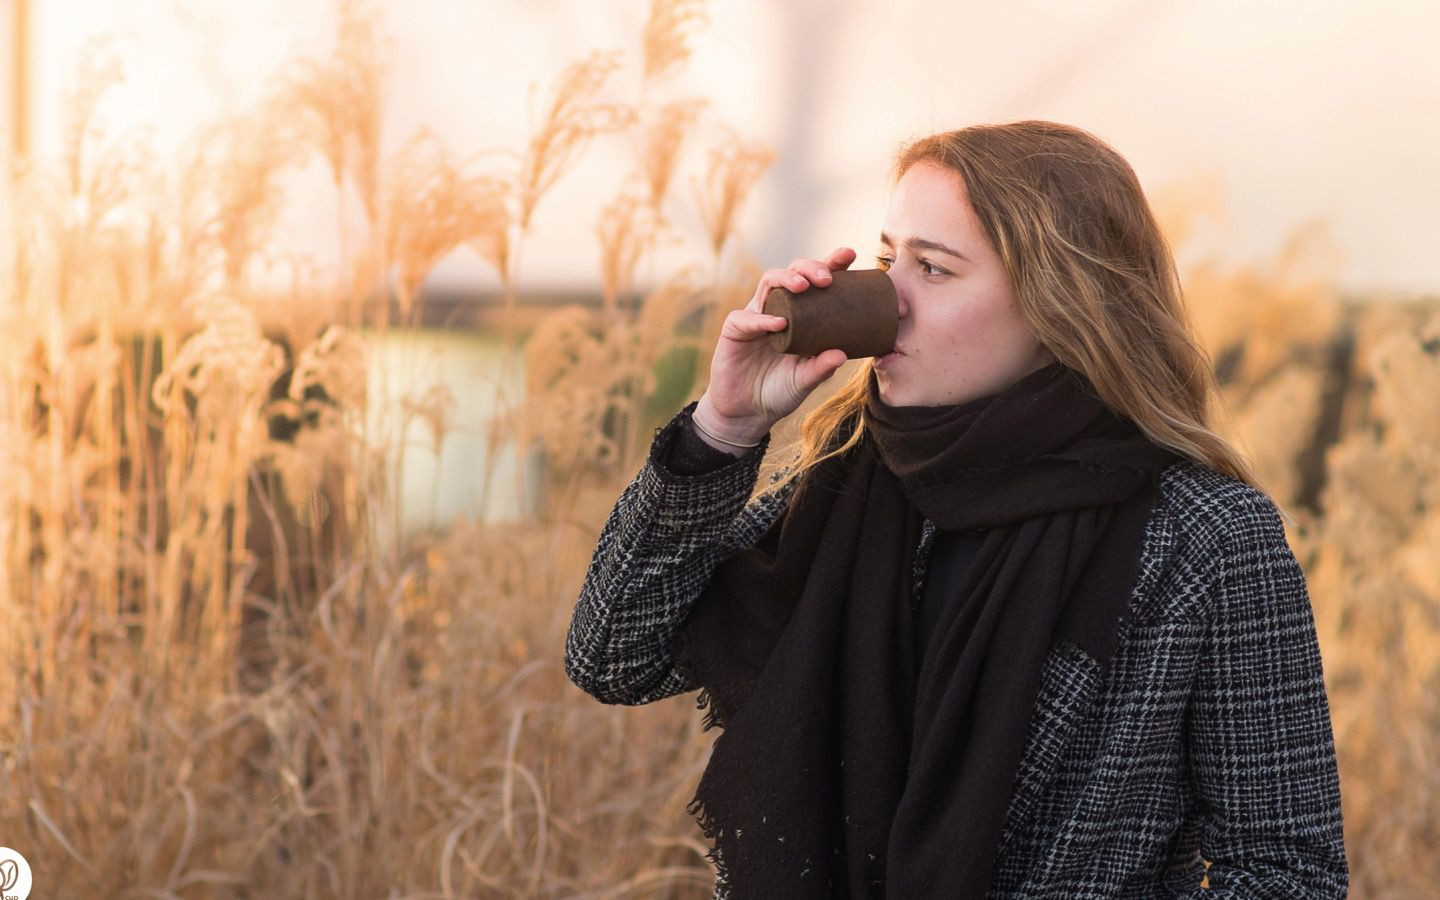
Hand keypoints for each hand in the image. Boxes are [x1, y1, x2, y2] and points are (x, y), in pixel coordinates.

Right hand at [693, 247, 856, 449]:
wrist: (747, 414)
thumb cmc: (779, 392)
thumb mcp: (805, 381)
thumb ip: (821, 368)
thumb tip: (842, 354)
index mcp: (800, 315)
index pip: (815, 282)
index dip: (831, 264)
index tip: (850, 255)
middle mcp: (778, 308)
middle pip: (792, 272)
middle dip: (810, 267)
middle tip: (827, 279)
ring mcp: (755, 316)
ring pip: (768, 282)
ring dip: (787, 280)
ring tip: (804, 287)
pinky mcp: (735, 330)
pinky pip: (747, 318)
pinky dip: (764, 319)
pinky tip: (780, 324)